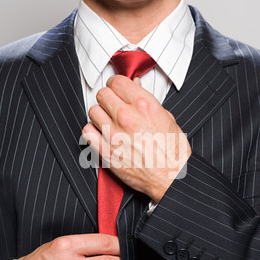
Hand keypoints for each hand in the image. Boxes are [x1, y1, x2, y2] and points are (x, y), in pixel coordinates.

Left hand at [82, 75, 191, 202]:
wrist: (172, 178)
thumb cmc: (173, 152)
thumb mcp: (167, 118)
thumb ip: (147, 100)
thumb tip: (135, 85)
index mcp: (144, 105)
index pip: (117, 82)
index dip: (116, 84)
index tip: (117, 90)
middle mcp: (127, 117)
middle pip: (103, 94)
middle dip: (108, 98)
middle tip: (113, 105)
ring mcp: (115, 134)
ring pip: (93, 111)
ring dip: (100, 114)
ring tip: (108, 121)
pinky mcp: (106, 152)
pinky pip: (87, 132)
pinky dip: (92, 131)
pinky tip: (100, 134)